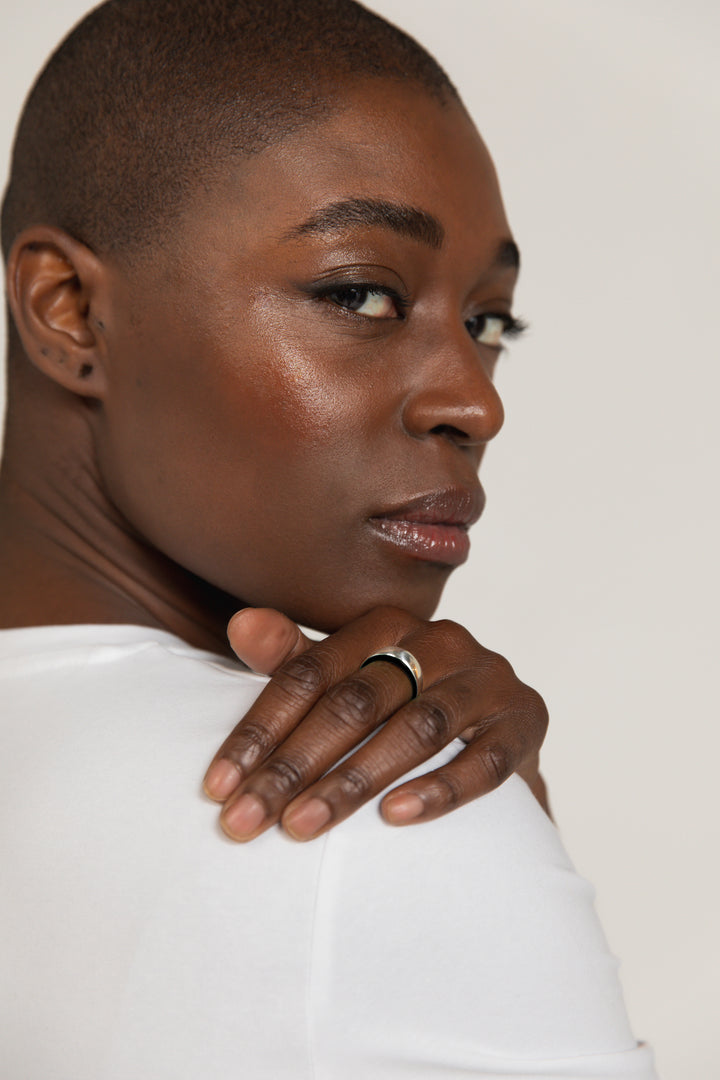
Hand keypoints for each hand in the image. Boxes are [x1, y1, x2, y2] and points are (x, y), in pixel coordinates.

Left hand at [203, 606, 549, 840]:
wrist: (498, 723)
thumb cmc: (405, 701)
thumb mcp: (347, 677)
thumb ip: (293, 657)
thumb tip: (239, 624)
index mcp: (385, 623)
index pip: (308, 673)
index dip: (259, 730)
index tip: (219, 787)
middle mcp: (438, 640)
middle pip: (354, 702)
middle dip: (294, 765)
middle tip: (246, 822)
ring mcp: (486, 678)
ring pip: (415, 728)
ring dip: (355, 780)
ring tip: (304, 825)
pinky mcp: (525, 718)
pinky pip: (486, 759)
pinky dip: (441, 788)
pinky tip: (396, 817)